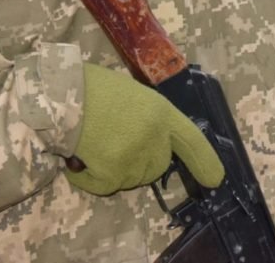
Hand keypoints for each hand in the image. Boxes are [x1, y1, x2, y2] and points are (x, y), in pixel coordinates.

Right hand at [66, 63, 223, 195]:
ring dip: (115, 169)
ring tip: (95, 145)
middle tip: (115, 144)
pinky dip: (90, 178)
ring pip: (132, 179)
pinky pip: (105, 186)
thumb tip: (151, 143)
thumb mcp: (133, 96)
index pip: (192, 141)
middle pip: (157, 166)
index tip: (215, 179)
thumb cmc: (91, 88)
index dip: (205, 161)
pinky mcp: (112, 172)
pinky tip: (80, 157)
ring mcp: (135, 156)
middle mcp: (155, 136)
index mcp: (162, 111)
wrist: (59, 94)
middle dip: (140, 162)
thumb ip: (148, 119)